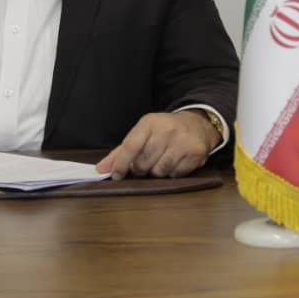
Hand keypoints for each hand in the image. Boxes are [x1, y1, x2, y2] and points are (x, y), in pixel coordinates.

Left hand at [96, 110, 218, 179]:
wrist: (198, 124)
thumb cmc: (165, 130)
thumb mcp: (143, 133)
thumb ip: (121, 152)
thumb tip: (100, 169)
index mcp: (149, 122)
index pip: (130, 146)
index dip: (120, 164)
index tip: (116, 175)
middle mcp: (166, 130)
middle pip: (143, 163)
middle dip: (141, 169)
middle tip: (147, 163)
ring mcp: (182, 141)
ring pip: (159, 171)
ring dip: (158, 171)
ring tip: (163, 160)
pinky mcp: (195, 153)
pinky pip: (176, 175)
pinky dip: (173, 173)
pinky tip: (176, 162)